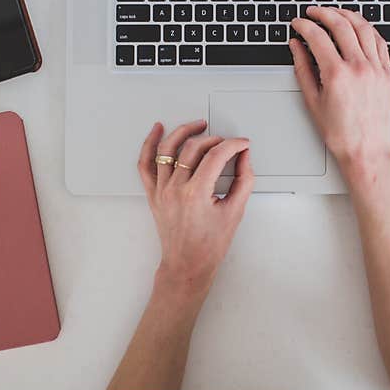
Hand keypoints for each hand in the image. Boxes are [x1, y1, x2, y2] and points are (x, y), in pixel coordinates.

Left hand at [137, 119, 254, 301]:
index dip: (233, 145)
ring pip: (167, 149)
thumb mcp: (235, 212)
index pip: (216, 155)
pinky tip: (157, 130)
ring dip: (184, 132)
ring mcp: (161, 190)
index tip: (242, 144)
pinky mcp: (153, 193)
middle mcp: (175, 189)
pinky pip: (145, 163)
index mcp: (196, 194)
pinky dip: (149, 143)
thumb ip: (244, 180)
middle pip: (193, 148)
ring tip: (197, 125)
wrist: (187, 265)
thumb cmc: (209, 245)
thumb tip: (244, 157)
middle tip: (227, 142)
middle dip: (214, 139)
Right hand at [289, 6, 389, 174]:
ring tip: (335, 13)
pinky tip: (358, 27)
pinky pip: (379, 41)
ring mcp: (376, 68)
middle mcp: (359, 67)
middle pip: (341, 25)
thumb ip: (303, 68)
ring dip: (347, 15)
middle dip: (323, 13)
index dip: (304, 25)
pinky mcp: (387, 73)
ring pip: (363, 28)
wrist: (366, 150)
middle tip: (313, 11)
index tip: (297, 23)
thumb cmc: (340, 133)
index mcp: (337, 74)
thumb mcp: (312, 100)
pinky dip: (367, 30)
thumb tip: (296, 46)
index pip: (318, 37)